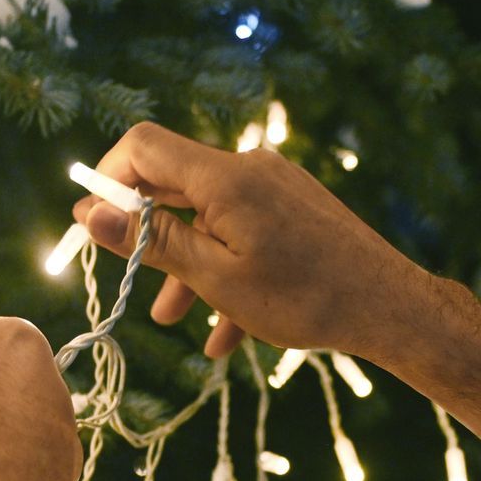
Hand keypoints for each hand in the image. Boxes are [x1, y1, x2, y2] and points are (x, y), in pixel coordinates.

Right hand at [70, 122, 450, 362]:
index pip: (142, 145)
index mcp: (224, 176)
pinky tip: (225, 335)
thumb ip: (150, 240)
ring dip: (187, 266)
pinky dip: (228, 272)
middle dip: (147, 233)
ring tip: (175, 321)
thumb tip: (90, 210)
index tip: (93, 222)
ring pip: (210, 219)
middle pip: (174, 184)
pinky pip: (245, 233)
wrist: (390, 307)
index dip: (107, 177)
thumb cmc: (303, 297)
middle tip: (126, 276)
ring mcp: (276, 187)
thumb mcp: (214, 277)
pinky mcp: (296, 208)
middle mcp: (249, 169)